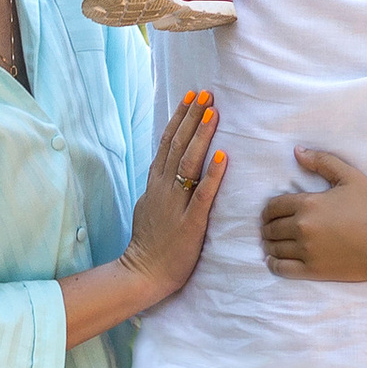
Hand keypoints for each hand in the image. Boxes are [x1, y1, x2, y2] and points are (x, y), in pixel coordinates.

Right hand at [119, 87, 226, 307]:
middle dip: (193, 117)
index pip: (167, 142)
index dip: (180, 118)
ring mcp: (176, 204)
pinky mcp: (190, 223)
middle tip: (206, 94)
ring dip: (202, 136)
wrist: (142, 273)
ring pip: (188, 163)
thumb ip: (160, 186)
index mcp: (155, 183)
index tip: (191, 97)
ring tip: (214, 113)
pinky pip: (203, 195)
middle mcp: (164, 188)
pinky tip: (224, 156)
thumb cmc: (150, 242)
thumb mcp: (149, 205)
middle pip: (178, 145)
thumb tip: (168, 168)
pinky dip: (213, 174)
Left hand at [257, 146, 366, 286]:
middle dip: (267, 228)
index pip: (273, 207)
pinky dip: (273, 265)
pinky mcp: (314, 270)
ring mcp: (307, 251)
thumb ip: (322, 161)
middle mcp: (303, 227)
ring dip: (269, 245)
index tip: (269, 214)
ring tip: (271, 244)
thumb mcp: (350, 177)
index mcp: (308, 204)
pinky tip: (273, 261)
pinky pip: (282, 269)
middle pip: (271, 228)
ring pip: (274, 248)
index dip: (267, 211)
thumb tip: (297, 151)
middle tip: (268, 229)